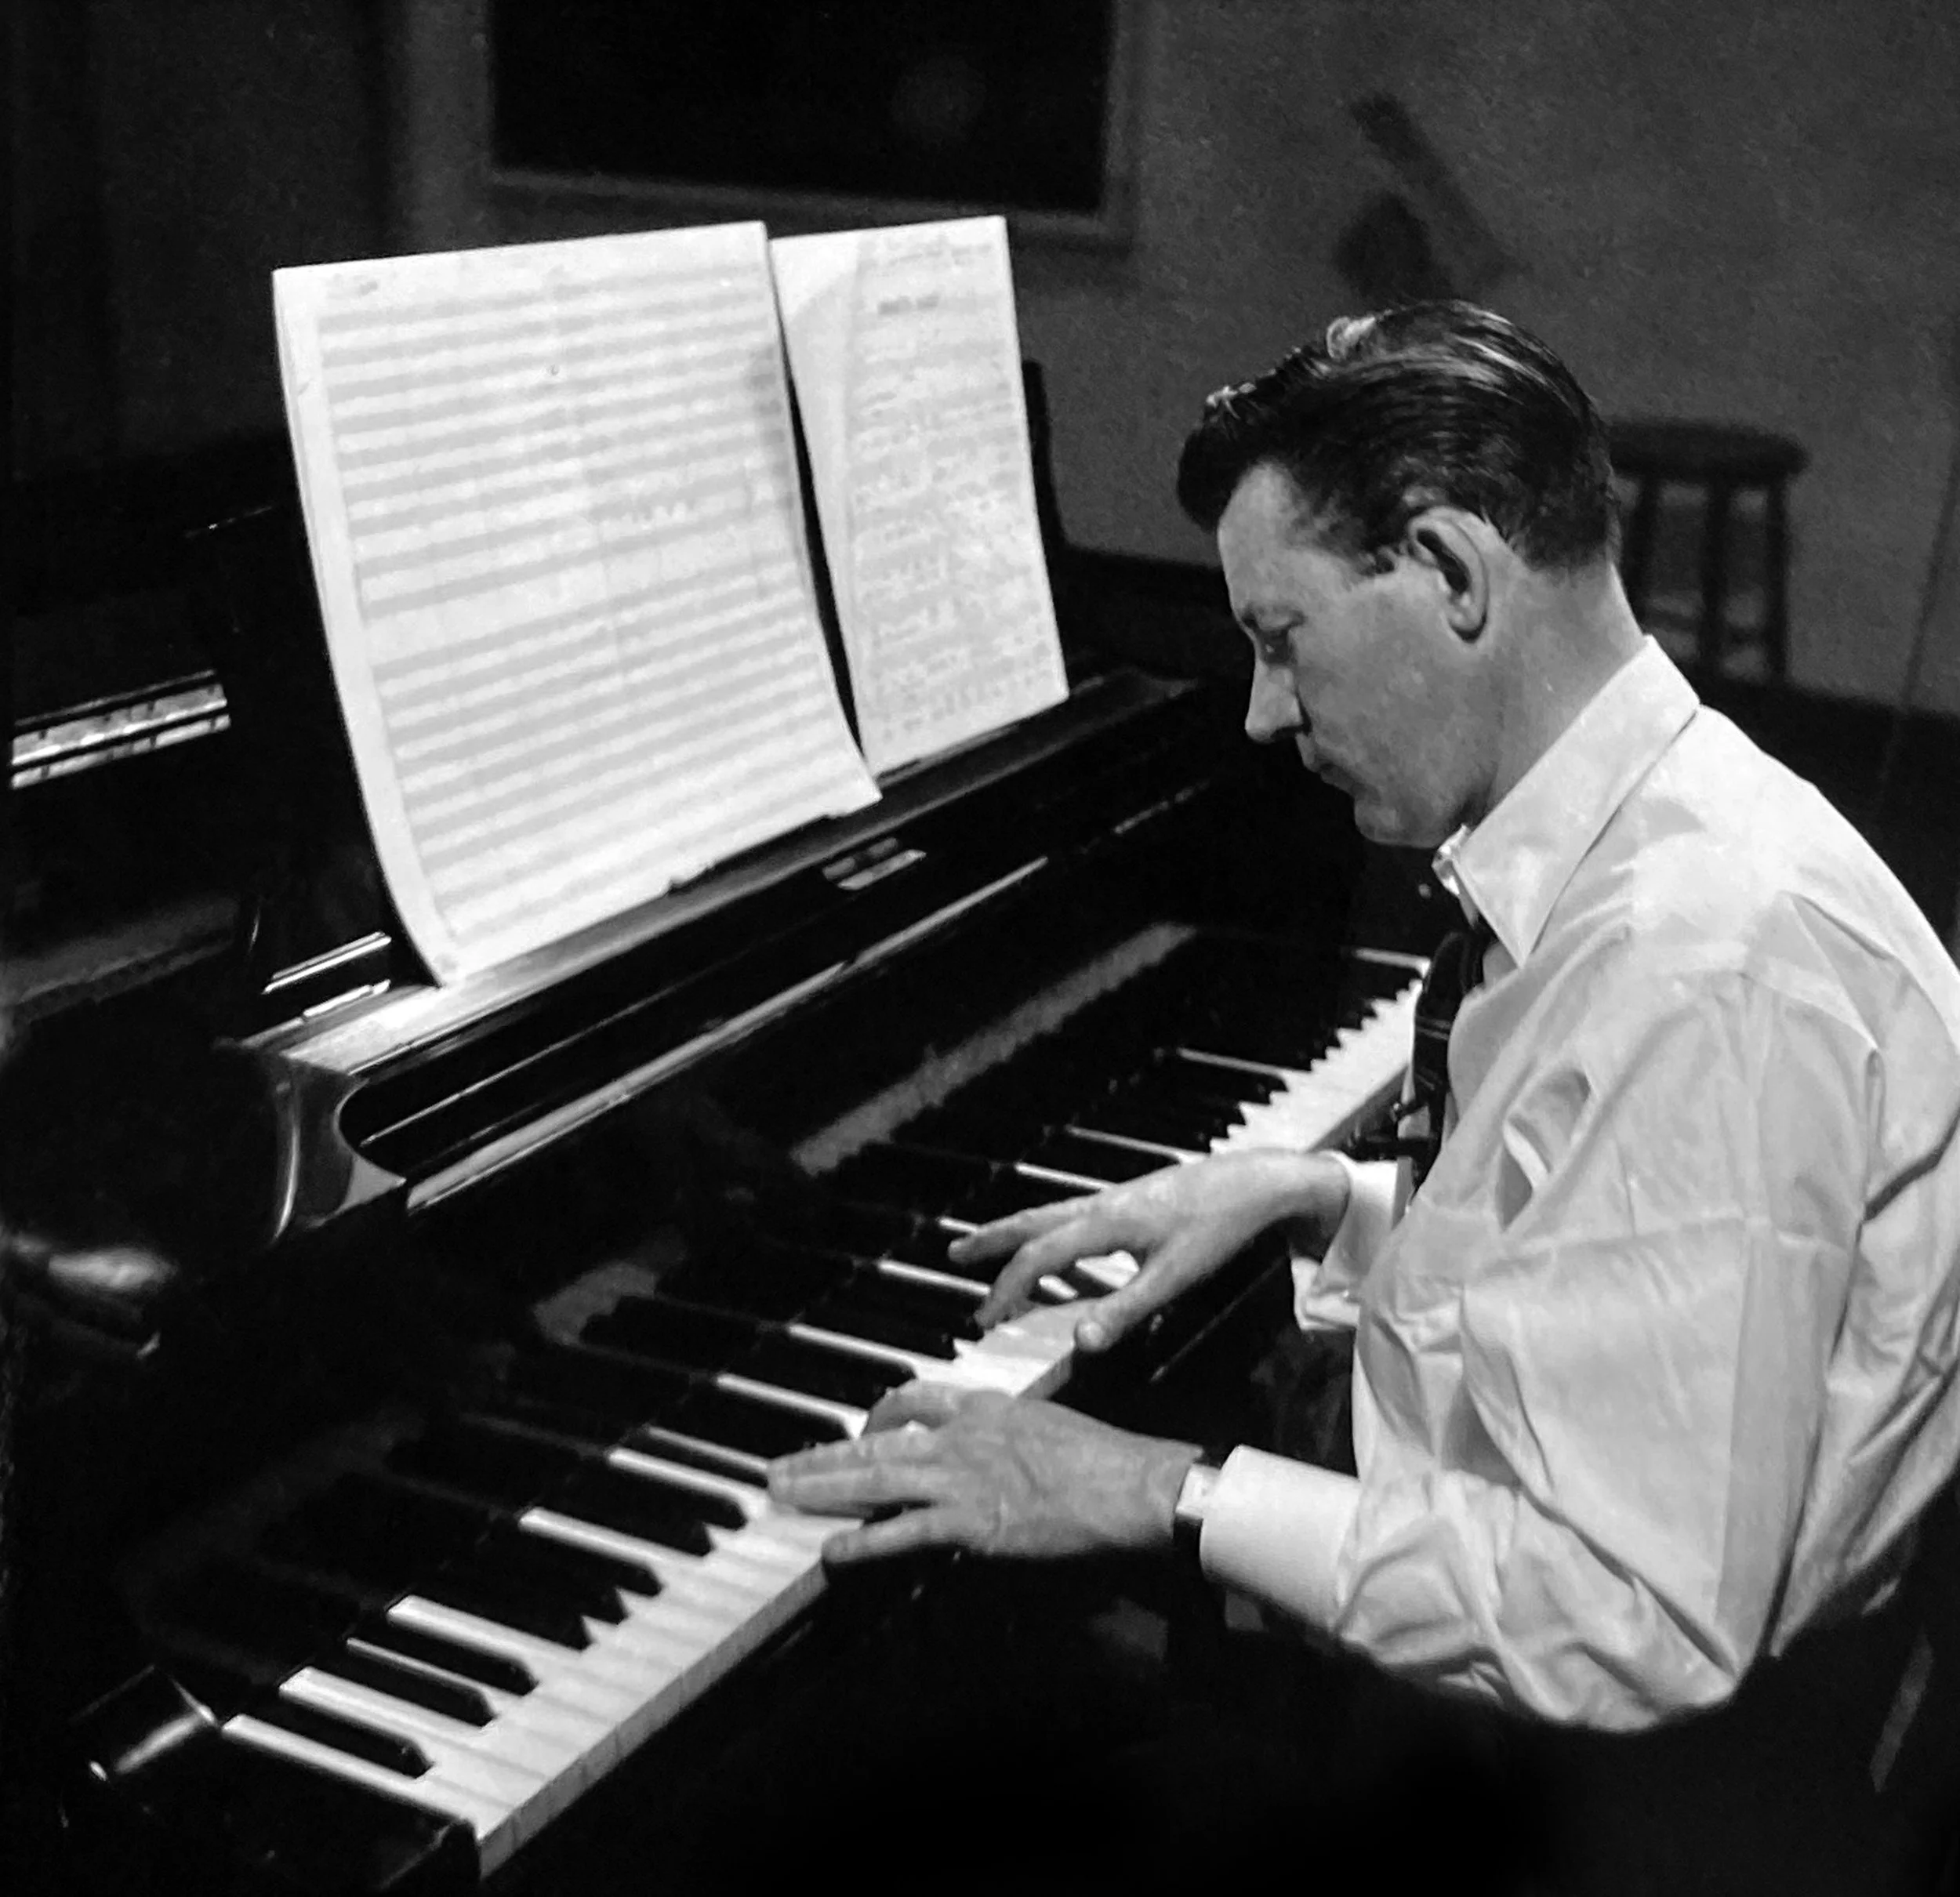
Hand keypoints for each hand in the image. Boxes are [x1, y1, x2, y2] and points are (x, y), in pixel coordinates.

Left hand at [767, 1383, 1198, 1565]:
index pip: (914, 1397)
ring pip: (875, 1480)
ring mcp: (962, 1478)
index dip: (878, 1416)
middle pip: (877, 1441)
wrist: (1130, 1485)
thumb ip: (1010, 1434)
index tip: (861, 1430)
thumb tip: (995, 1453)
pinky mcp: (970, 1522)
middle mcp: (963, 1435)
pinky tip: (832, 1549)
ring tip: (782, 1495)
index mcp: (985, 1406)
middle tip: (780, 1467)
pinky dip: (863, 1542)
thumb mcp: (1049, 1424)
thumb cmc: (1105, 1459)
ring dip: (822, 1488)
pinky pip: (901, 1532)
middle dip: (824, 1455)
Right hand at [957, 1149, 1349, 1352]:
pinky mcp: (1133, 1202)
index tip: (982, 1319)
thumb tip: (1080, 1342)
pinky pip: (1077, 1219)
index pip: (1037, 1257)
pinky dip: (1054, 1235)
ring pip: (1053, 1216)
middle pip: (1032, 1221)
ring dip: (1019, 1234)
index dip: (1005, 1289)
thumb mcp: (1173, 1278)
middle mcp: (1102, 1206)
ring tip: (993, 1248)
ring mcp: (1116, 1201)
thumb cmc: (1216, 1228)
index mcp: (1104, 1223)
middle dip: (991, 1240)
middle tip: (955, 1254)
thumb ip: (1126, 1311)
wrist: (1254, 1183)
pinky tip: (1064, 1253)